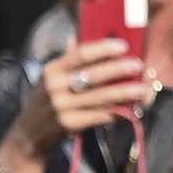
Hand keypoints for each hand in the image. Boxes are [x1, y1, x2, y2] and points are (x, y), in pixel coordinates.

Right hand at [15, 33, 146, 159]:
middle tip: (138, 65)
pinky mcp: (69, 124)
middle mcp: (56, 86)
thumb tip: (77, 38)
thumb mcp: (51, 79)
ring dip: (124, 93)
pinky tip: (130, 110)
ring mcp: (62, 106)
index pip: (81, 54)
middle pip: (93, 75)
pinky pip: (98, 116)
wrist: (30, 134)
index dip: (103, 48)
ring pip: (100, 97)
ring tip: (142, 89)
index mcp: (53, 69)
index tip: (123, 45)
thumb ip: (66, 60)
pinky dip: (116, 112)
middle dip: (118, 69)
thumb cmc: (46, 102)